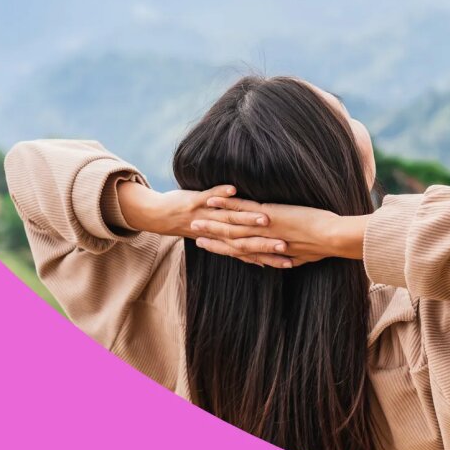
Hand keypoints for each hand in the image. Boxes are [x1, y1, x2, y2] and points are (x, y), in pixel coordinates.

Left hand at [116, 182, 292, 266]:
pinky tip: (233, 188)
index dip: (270, 257)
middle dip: (266, 243)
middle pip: (247, 239)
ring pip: (231, 219)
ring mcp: (207, 217)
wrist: (161, 217)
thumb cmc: (193, 225)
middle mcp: (218, 232)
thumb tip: (258, 255)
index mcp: (226, 242)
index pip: (252, 252)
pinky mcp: (195, 202)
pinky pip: (209, 196)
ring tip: (266, 217)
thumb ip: (240, 245)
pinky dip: (221, 193)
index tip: (289, 261)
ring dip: (248, 218)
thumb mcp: (218, 238)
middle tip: (285, 246)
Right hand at [189, 195, 369, 268]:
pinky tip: (212, 199)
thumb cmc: (327, 245)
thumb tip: (292, 257)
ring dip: (213, 223)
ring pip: (232, 226)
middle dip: (213, 239)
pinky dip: (226, 203)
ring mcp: (264, 228)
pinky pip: (242, 208)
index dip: (226, 250)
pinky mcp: (269, 215)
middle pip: (233, 242)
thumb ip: (294, 255)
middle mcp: (265, 242)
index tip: (210, 247)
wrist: (334, 239)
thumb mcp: (306, 254)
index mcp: (272, 251)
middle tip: (194, 235)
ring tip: (194, 220)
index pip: (244, 253)